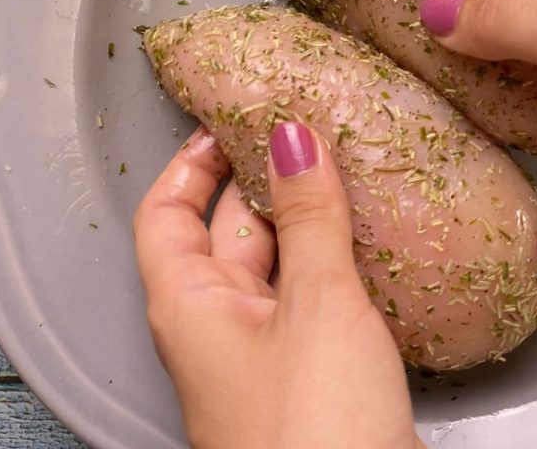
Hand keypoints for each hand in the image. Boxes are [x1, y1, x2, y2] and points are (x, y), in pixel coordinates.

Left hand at [134, 122, 424, 448]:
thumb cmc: (313, 436)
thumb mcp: (317, 304)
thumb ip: (309, 216)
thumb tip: (296, 140)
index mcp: (191, 304)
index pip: (167, 212)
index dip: (192, 161)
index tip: (229, 119)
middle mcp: (222, 323)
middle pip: (230, 226)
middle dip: (265, 177)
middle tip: (307, 131)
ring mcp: (270, 344)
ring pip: (280, 256)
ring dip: (307, 214)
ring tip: (345, 167)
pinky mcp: (313, 362)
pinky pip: (314, 289)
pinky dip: (335, 253)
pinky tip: (370, 232)